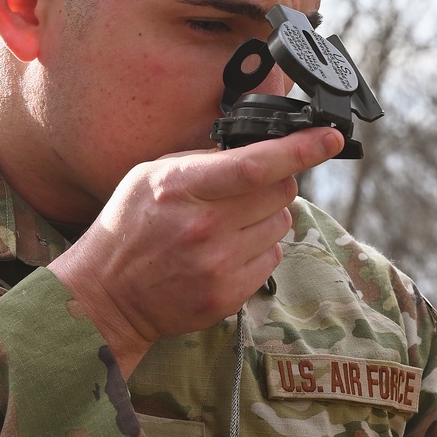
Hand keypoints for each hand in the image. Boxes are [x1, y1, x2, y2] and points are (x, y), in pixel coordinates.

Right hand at [49, 127, 342, 377]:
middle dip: (274, 184)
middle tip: (244, 192)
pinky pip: (270, 260)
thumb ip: (201, 161)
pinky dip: (256, 252)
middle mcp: (203, 228)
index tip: (330, 138)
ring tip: (225, 228)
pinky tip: (223, 255)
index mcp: (181, 188)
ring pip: (280, 226)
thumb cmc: (128, 230)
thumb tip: (255, 146)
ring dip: (263, 221)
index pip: (256, 165)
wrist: (106, 297)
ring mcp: (217, 265)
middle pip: (280, 192)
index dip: (301, 149)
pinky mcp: (226, 296)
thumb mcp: (149, 178)